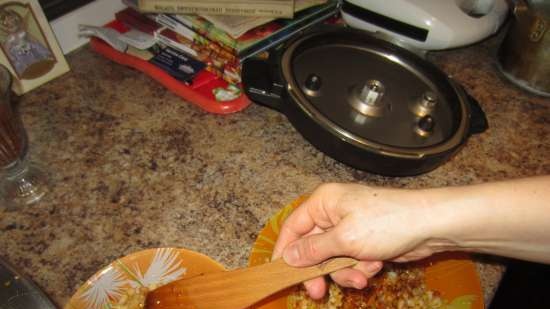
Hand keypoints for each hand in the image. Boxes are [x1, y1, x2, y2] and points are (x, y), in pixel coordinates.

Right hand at [272, 183, 443, 298]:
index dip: (285, 251)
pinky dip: (361, 267)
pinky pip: (350, 260)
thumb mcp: (344, 239)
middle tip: (319, 293)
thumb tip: (287, 257)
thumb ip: (313, 250)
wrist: (430, 225)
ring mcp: (349, 227)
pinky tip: (376, 265)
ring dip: (346, 272)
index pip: (293, 227)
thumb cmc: (386, 223)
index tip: (280, 274)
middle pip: (312, 247)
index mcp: (323, 202)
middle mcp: (333, 213)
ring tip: (363, 276)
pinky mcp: (364, 240)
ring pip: (332, 258)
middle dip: (320, 270)